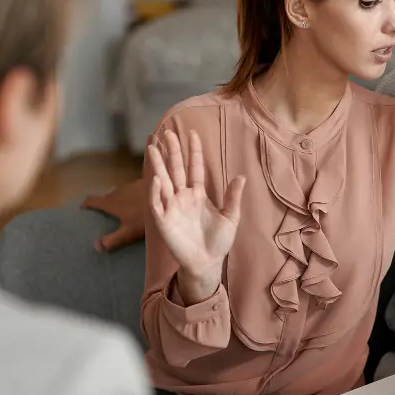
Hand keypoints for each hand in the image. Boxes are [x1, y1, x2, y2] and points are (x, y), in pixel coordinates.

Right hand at [81, 180, 146, 251]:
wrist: (167, 198)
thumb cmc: (145, 218)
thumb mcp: (128, 232)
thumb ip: (112, 239)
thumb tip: (95, 246)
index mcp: (111, 202)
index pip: (91, 200)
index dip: (85, 204)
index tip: (82, 208)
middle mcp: (117, 191)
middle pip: (106, 197)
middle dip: (104, 204)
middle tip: (106, 215)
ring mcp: (130, 185)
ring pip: (120, 192)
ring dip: (118, 199)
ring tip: (123, 210)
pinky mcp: (143, 183)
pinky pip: (132, 190)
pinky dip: (131, 196)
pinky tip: (139, 203)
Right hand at [148, 129, 245, 299]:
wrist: (208, 262)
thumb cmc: (218, 241)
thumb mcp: (231, 217)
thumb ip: (233, 197)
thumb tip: (241, 176)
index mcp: (198, 194)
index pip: (195, 168)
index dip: (194, 152)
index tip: (193, 134)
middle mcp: (183, 197)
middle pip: (176, 169)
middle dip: (172, 152)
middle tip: (167, 132)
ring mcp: (172, 207)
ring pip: (163, 181)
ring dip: (157, 165)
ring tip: (152, 147)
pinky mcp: (163, 220)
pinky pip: (157, 203)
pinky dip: (155, 192)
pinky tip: (157, 179)